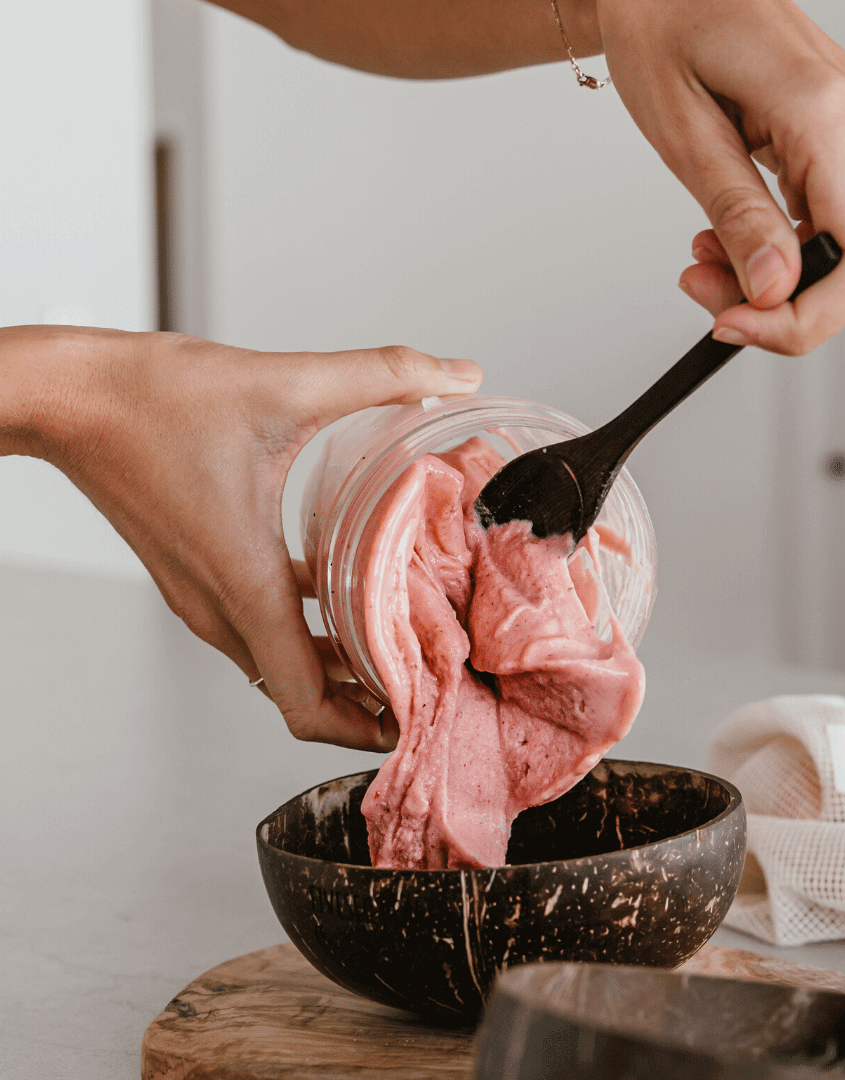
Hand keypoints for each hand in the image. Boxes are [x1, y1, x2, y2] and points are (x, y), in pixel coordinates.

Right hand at [2, 326, 482, 749]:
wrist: (68, 395)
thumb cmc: (150, 399)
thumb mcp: (283, 383)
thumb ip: (381, 374)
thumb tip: (460, 373)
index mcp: (246, 585)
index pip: (306, 703)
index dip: (364, 726)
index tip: (418, 716)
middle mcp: (221, 608)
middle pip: (301, 694)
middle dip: (367, 700)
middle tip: (428, 682)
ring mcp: (204, 597)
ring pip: (281, 663)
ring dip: (339, 665)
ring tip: (401, 644)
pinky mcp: (198, 576)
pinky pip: (263, 625)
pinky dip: (309, 628)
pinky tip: (348, 590)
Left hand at [596, 0, 844, 354]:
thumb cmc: (666, 27)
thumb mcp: (685, 133)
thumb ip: (738, 216)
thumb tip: (776, 291)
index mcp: (830, 117)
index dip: (804, 320)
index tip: (737, 324)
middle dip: (778, 305)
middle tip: (703, 287)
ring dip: (775, 282)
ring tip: (703, 256)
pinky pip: (833, 227)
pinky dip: (782, 252)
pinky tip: (728, 236)